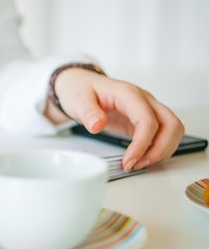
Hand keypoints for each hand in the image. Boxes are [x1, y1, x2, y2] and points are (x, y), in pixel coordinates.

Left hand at [48, 68, 184, 170]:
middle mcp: (143, 99)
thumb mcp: (77, 100)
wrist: (79, 84)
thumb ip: (88, 113)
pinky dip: (157, 148)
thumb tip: (97, 125)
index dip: (142, 143)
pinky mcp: (144, 118)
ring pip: (172, 129)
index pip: (147, 120)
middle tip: (136, 165)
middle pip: (170, 124)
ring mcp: (146, 108)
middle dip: (159, 149)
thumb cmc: (80, 89)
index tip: (129, 160)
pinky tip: (140, 158)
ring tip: (138, 164)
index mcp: (127, 93)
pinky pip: (162, 133)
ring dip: (161, 150)